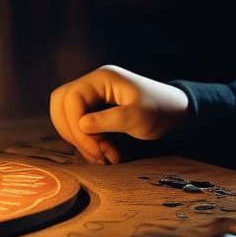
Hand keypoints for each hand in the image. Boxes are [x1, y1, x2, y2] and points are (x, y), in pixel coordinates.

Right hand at [49, 64, 189, 164]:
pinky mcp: (95, 111)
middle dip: (73, 133)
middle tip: (96, 152)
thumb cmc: (160, 109)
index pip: (71, 98)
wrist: (174, 112)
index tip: (96, 148)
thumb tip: (81, 125)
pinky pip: (78, 127)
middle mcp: (93, 85)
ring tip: (105, 157)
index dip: (76, 126)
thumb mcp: (138, 117)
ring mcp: (93, 97)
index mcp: (102, 79)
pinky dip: (88, 143)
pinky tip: (106, 155)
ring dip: (81, 142)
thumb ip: (110, 120)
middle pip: (61, 105)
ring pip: (67, 118)